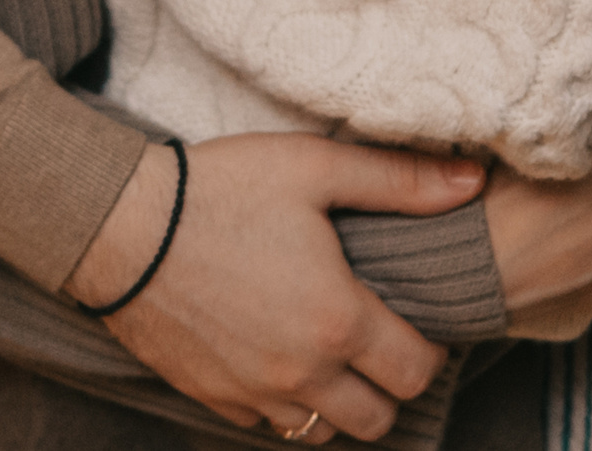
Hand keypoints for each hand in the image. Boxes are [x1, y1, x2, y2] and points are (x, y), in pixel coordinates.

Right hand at [68, 135, 482, 443]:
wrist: (118, 224)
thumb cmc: (219, 189)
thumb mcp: (314, 167)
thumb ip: (400, 181)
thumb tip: (473, 183)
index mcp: (338, 319)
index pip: (416, 371)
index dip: (427, 348)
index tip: (411, 316)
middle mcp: (301, 372)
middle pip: (377, 418)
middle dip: (388, 384)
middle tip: (376, 337)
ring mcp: (253, 392)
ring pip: (322, 432)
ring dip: (338, 401)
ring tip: (330, 349)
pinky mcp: (212, 397)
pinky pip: (266, 424)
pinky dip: (283, 403)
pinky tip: (277, 353)